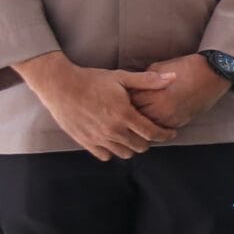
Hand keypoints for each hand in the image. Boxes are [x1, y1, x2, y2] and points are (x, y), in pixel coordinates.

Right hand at [17, 51, 174, 161]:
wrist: (60, 86)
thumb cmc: (92, 80)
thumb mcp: (121, 77)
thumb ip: (148, 81)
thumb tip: (173, 78)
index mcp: (124, 115)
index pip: (152, 133)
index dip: (165, 135)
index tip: (171, 133)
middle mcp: (113, 130)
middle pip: (140, 146)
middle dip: (149, 140)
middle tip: (150, 132)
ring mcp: (99, 138)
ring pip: (124, 153)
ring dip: (132, 147)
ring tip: (133, 137)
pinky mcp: (86, 142)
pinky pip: (105, 155)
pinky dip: (113, 151)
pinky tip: (114, 141)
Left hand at [128, 53, 231, 130]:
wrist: (211, 74)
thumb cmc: (186, 67)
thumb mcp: (159, 67)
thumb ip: (145, 79)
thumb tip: (134, 86)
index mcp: (154, 94)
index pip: (130, 102)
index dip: (124, 100)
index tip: (120, 97)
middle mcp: (161, 110)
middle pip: (136, 118)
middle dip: (130, 113)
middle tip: (124, 109)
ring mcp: (171, 118)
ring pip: (148, 128)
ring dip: (141, 123)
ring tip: (135, 117)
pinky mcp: (180, 122)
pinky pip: (161, 130)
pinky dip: (154, 126)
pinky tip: (150, 121)